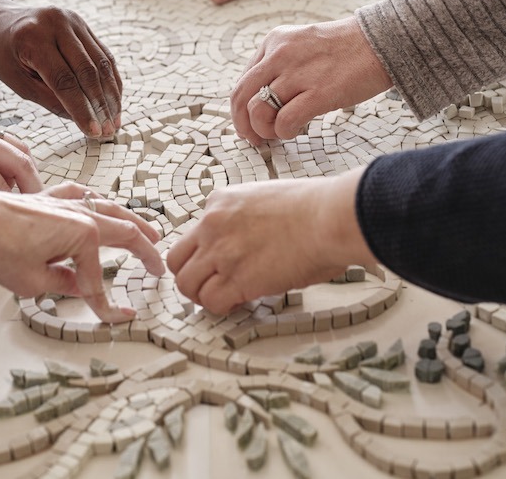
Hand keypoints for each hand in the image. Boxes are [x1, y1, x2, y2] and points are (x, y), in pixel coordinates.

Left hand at [0, 0, 122, 137]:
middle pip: (88, 70)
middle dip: (101, 105)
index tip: (93, 132)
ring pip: (102, 63)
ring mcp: (73, 20)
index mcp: (32, 37)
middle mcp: (56, 23)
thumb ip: (51, 100)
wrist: (0, 24)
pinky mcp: (83, 24)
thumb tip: (85, 120)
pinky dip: (111, 80)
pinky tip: (114, 101)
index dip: (82, 109)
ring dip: (111, 95)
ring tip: (114, 120)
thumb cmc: (5, 56)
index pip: (64, 80)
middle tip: (108, 131)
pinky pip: (103, 55)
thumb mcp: (19, 82)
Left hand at [0, 169, 166, 322]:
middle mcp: (82, 215)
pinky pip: (85, 197)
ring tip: (151, 232)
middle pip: (125, 233)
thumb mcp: (33, 282)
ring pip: (112, 210)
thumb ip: (64, 285)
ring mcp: (67, 203)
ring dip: (134, 222)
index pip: (98, 279)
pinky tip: (102, 204)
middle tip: (158, 266)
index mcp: (83, 236)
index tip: (117, 318)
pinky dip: (100, 202)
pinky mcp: (51, 197)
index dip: (106, 304)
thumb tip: (78, 285)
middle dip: (145, 251)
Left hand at [167, 171, 375, 313]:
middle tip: (212, 285)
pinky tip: (240, 302)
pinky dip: (221, 307)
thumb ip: (246, 219)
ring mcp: (221, 252)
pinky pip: (211, 302)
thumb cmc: (313, 208)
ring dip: (203, 295)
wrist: (328, 217)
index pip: (193, 233)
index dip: (206, 253)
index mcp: (220, 200)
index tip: (224, 263)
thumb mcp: (266, 198)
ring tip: (225, 297)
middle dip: (192, 275)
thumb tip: (251, 243)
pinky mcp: (237, 278)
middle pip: (177, 259)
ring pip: (186, 284)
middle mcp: (212, 224)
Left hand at [231, 17, 391, 143]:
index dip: (241, 109)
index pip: (242, 82)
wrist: (381, 42)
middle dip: (243, 125)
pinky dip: (285, 132)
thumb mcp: (301, 44)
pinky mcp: (319, 92)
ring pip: (259, 111)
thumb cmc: (345, 49)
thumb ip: (279, 66)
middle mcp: (279, 55)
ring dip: (265, 130)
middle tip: (254, 139)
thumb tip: (261, 101)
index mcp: (273, 42)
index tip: (249, 124)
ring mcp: (298, 74)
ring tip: (279, 133)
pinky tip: (296, 131)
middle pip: (242, 98)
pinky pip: (285, 121)